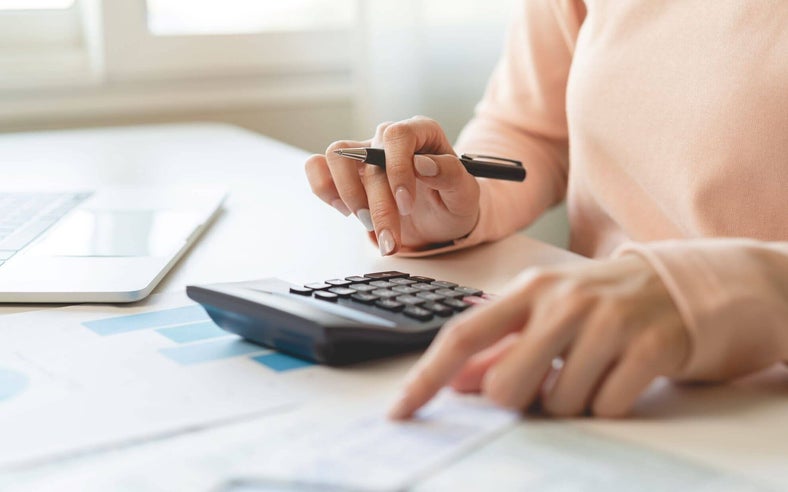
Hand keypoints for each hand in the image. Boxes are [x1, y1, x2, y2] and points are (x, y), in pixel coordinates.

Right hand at [304, 116, 479, 254]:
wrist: (440, 221)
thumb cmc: (452, 203)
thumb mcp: (464, 194)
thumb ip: (449, 174)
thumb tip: (421, 163)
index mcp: (422, 133)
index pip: (398, 135)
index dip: (397, 169)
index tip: (406, 204)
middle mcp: (389, 138)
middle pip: (367, 156)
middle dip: (378, 204)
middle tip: (390, 238)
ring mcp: (365, 153)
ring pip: (336, 156)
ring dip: (349, 196)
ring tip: (368, 223)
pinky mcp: (347, 173)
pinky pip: (318, 166)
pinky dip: (324, 189)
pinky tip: (345, 210)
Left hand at [389, 255, 690, 418]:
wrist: (677, 287)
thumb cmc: (597, 303)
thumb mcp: (544, 313)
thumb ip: (499, 347)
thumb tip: (457, 382)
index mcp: (529, 290)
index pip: (464, 336)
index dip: (427, 377)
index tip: (401, 410)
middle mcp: (565, 301)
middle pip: (507, 386)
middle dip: (520, 400)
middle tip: (547, 380)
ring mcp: (610, 322)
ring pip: (559, 404)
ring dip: (570, 401)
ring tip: (590, 369)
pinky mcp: (650, 347)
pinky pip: (607, 407)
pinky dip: (607, 404)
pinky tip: (618, 374)